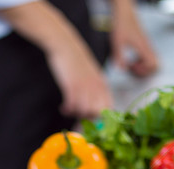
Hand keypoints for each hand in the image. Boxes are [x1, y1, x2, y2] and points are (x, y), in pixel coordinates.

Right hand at [0, 1, 112, 119]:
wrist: (66, 44)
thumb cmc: (77, 61)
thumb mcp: (92, 74)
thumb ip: (95, 88)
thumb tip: (95, 106)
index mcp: (102, 83)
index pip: (109, 107)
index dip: (102, 116)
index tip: (91, 118)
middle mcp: (96, 86)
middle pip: (97, 112)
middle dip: (88, 117)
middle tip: (79, 115)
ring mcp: (84, 86)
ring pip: (85, 110)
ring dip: (76, 113)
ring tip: (70, 110)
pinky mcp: (72, 85)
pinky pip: (72, 105)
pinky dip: (68, 109)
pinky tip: (64, 107)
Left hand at [109, 0, 158, 76]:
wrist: (124, 13)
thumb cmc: (122, 24)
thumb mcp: (117, 42)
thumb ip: (119, 57)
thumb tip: (121, 69)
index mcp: (143, 47)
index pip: (153, 64)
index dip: (143, 70)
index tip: (132, 67)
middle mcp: (147, 46)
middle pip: (156, 65)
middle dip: (145, 71)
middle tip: (134, 68)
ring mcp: (147, 45)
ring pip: (152, 61)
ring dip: (143, 66)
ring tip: (132, 65)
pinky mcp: (144, 44)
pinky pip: (148, 57)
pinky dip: (142, 62)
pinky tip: (131, 60)